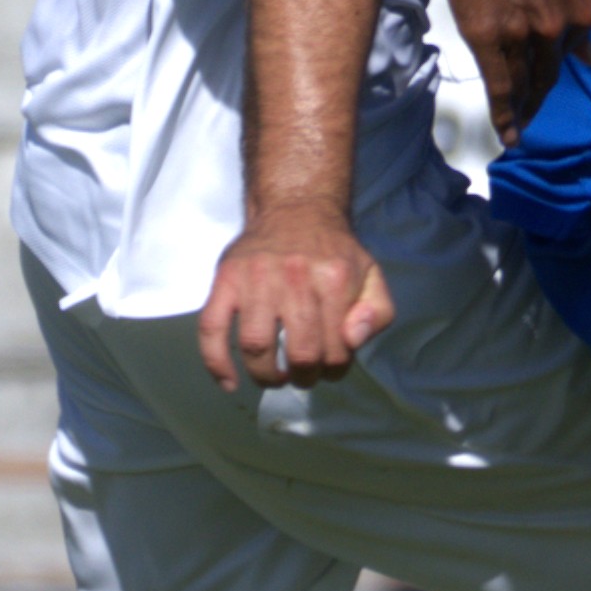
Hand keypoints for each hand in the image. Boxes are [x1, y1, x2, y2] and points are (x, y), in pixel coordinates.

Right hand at [199, 204, 391, 390]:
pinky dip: (215, 361)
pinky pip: (212, 327)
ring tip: (274, 377)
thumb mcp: (372, 275)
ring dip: (265, 374)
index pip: (338, 348)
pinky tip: (228, 381)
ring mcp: (256, 278)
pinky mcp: (226, 279)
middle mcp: (295, 277)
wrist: (296, 209)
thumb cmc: (334, 251)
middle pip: (300, 352)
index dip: (335, 370)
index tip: (328, 369)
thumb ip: (377, 312)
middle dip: (304, 376)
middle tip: (302, 376)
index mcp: (335, 279)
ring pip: (256, 345)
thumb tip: (354, 340)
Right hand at [426, 0, 590, 145]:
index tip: (551, 74)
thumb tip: (589, 53)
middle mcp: (558, 27)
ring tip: (520, 129)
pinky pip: (500, 85)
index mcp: (584, 7)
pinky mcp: (486, 37)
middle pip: (550, 73)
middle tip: (536, 114)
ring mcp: (522, 34)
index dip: (561, 61)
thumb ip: (580, 4)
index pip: (574, 48)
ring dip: (523, 110)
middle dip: (543, 95)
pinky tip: (507, 133)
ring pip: (524, 83)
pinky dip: (504, 113)